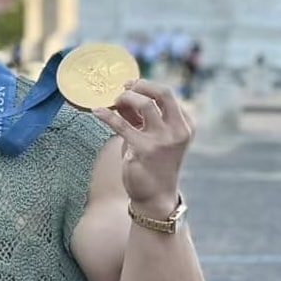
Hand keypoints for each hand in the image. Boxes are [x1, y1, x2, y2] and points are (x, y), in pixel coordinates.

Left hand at [93, 79, 192, 217]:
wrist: (155, 195)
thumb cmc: (153, 163)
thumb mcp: (152, 136)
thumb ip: (140, 117)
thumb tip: (122, 96)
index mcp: (184, 124)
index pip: (167, 94)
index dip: (146, 85)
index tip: (130, 85)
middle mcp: (178, 130)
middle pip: (163, 93)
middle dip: (141, 85)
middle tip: (124, 87)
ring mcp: (163, 140)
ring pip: (144, 104)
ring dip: (125, 98)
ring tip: (113, 101)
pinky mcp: (144, 150)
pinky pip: (122, 126)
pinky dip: (107, 116)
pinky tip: (96, 111)